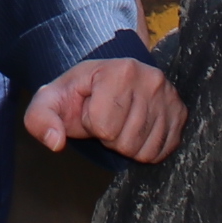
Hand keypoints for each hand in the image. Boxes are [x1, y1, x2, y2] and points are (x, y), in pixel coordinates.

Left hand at [27, 54, 186, 163]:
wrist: (107, 81)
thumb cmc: (77, 94)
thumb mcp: (49, 101)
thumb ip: (40, 119)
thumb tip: (55, 142)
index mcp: (119, 71)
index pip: (104, 127)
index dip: (93, 126)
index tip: (92, 109)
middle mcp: (151, 79)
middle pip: (126, 141)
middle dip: (111, 138)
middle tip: (108, 118)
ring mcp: (169, 96)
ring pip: (145, 150)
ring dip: (128, 145)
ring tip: (122, 122)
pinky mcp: (180, 111)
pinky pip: (163, 151)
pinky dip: (147, 149)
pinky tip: (137, 130)